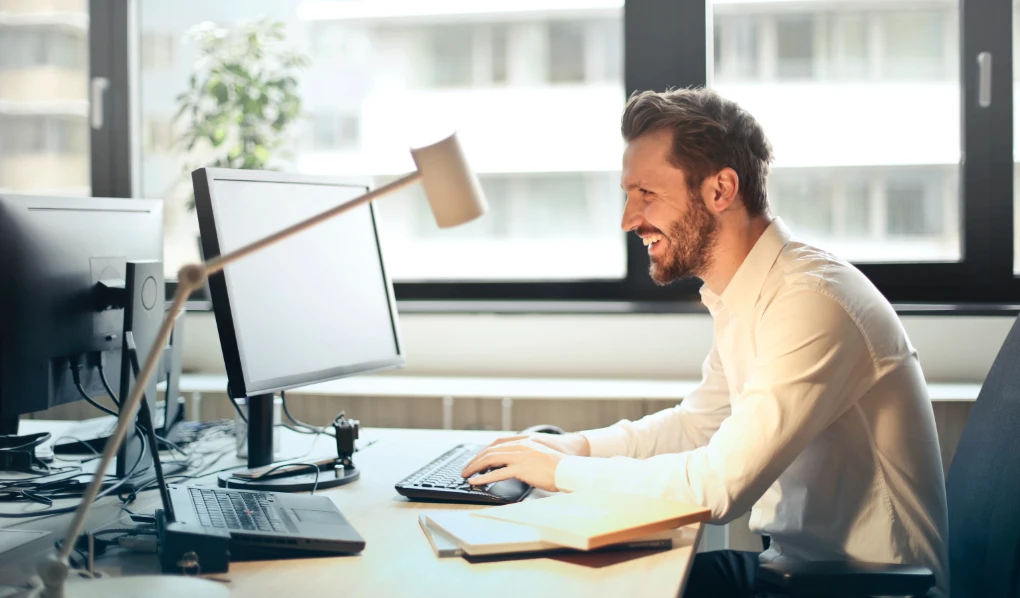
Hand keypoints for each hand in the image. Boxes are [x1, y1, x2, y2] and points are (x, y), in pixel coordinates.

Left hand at [460, 433, 588, 491]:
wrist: (570, 469)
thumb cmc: (559, 466)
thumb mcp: (540, 455)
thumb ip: (526, 456)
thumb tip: (515, 465)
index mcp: (524, 442)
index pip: (497, 443)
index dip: (484, 451)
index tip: (476, 458)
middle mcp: (520, 446)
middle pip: (490, 450)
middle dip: (475, 459)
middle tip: (466, 468)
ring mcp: (520, 456)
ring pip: (490, 459)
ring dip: (475, 467)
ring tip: (466, 475)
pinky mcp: (522, 469)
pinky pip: (497, 473)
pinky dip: (484, 477)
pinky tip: (475, 481)